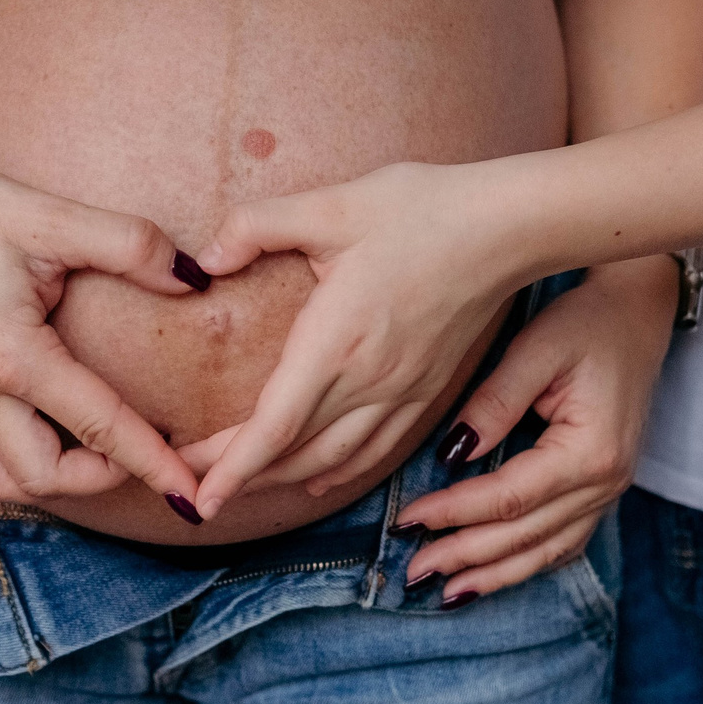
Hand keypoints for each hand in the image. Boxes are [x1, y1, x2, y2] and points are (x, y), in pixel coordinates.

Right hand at [0, 147, 208, 509]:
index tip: (190, 494)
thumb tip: (192, 278)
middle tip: (143, 451)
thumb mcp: (50, 215)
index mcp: (11, 356)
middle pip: (44, 477)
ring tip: (85, 454)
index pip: (98, 427)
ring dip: (45, 483)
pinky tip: (16, 441)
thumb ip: (129, 245)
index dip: (152, 464)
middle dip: (102, 479)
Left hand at [186, 160, 535, 520]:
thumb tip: (205, 258)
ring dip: (285, 481)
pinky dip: (340, 474)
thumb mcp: (332, 205)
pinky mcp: (428, 390)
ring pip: (335, 461)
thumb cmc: (421, 209)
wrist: (508, 227)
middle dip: (241, 476)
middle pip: (296, 453)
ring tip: (242, 486)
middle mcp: (370, 381)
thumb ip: (256, 227)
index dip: (232, 468)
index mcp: (337, 342)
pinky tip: (319, 480)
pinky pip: (377, 451)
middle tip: (194, 485)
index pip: (274, 427)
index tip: (199, 498)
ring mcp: (403, 392)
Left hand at [390, 256, 674, 604]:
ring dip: (494, 574)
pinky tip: (492, 575)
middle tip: (411, 572)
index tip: (407, 520)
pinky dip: (526, 563)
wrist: (638, 311)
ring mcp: (610, 491)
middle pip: (525, 535)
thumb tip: (452, 453)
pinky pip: (565, 542)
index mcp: (590, 451)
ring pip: (546, 551)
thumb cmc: (588, 322)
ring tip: (446, 591)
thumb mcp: (536, 348)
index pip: (508, 498)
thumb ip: (494, 402)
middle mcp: (606, 482)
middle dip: (464, 556)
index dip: (454, 513)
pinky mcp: (603, 488)